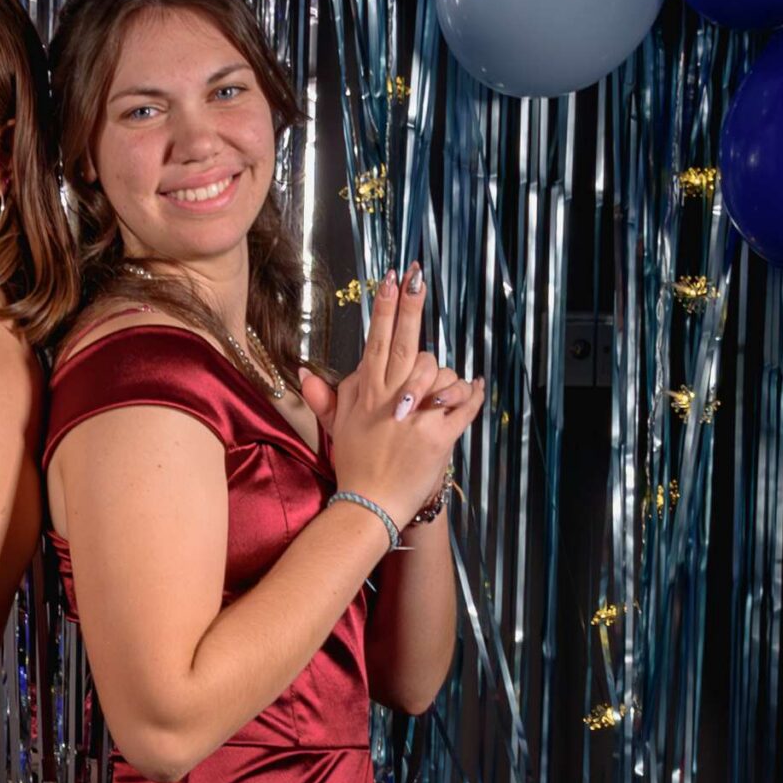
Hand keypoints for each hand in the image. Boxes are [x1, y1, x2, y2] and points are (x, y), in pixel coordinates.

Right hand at [300, 264, 483, 531]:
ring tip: (442, 393)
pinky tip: (476, 385)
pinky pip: (465, 405)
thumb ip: (325, 397)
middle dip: (411, 307)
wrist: (370, 504)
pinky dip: (473, 394)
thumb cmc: (356, 464)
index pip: (377, 341)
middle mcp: (391, 399)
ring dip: (446, 378)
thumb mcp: (337, 428)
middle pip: (405, 343)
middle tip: (418, 278)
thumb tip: (306, 372)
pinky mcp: (439, 437)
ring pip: (441, 374)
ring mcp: (416, 417)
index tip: (393, 279)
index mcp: (368, 392)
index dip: (385, 308)